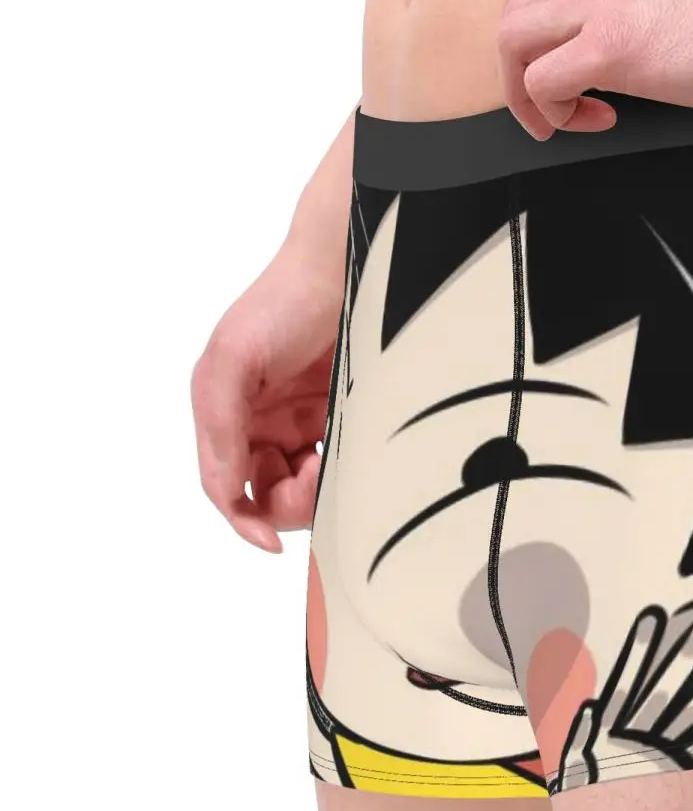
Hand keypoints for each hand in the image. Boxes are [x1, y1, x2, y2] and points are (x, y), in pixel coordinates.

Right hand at [191, 241, 343, 551]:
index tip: (270, 541)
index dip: (244, 520)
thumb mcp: (234, 359)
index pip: (227, 488)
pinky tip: (353, 457)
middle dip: (288, 501)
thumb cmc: (282, 304)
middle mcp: (261, 424)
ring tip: (336, 461)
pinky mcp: (339, 416)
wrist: (344, 268)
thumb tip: (226, 489)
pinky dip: (342, 471)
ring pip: (304, 484)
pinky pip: (338, 463)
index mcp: (226, 416)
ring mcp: (301, 422)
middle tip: (317, 476)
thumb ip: (220, 423)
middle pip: (268, 493)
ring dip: (318, 489)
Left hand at [498, 0, 692, 138]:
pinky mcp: (609, 46)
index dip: (548, 12)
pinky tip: (589, 120)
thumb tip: (671, 15)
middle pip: (519, 0)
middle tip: (553, 93)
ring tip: (557, 117)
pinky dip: (551, 109)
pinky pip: (540, 81)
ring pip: (513, 37)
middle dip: (524, 55)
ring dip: (526, 86)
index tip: (568, 45)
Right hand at [552, 603, 692, 791]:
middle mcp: (650, 738)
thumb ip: (580, 734)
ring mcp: (676, 753)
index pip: (631, 681)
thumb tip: (584, 707)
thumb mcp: (576, 765)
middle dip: (692, 653)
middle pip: (673, 688)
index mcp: (618, 733)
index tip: (653, 616)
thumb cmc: (597, 794)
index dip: (642, 649)